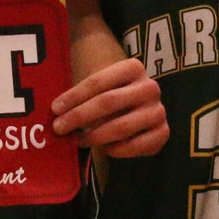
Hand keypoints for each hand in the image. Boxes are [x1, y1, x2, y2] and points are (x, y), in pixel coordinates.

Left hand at [52, 58, 166, 157]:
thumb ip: (83, 96)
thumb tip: (55, 111)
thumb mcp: (102, 89)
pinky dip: (117, 150)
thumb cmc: (115, 98)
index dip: (74, 96)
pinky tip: (105, 149)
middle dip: (80, 116)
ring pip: (121, 126)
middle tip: (59, 128)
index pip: (97, 82)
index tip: (54, 109)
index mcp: (133, 68)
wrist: (145, 112)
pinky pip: (136, 145)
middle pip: (108, 101)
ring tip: (79, 140)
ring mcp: (158, 110)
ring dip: (95, 136)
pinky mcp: (163, 132)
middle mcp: (149, 87)